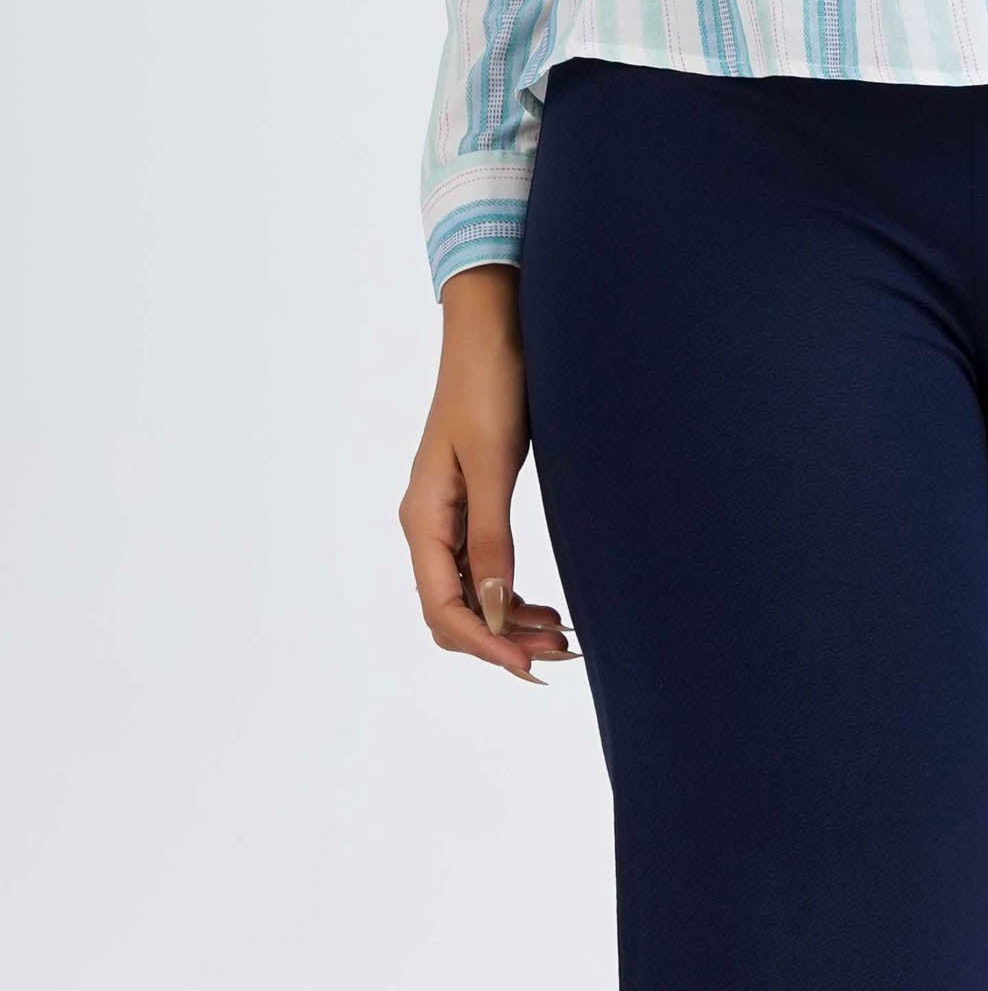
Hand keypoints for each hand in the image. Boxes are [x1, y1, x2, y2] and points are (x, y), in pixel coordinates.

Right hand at [400, 264, 578, 683]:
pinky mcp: (473, 500)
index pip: (443, 607)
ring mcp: (449, 513)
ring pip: (470, 594)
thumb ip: (491, 537)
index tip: (531, 665)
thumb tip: (495, 609)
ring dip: (509, 621)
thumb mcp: (493, 462)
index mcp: (424, 516)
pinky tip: (544, 603)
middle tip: (560, 652)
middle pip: (453, 610)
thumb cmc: (490, 382)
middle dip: (500, 639)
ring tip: (561, 636)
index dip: (484, 643)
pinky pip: (483, 567)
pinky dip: (511, 592)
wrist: (494, 325)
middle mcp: (429, 522)